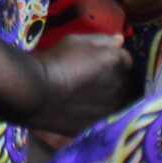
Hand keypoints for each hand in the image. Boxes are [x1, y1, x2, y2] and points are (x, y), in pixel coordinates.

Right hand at [20, 34, 136, 135]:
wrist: (36, 92)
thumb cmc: (54, 60)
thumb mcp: (75, 41)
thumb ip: (101, 40)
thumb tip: (120, 39)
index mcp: (115, 60)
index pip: (125, 60)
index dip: (113, 60)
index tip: (100, 63)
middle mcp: (120, 83)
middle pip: (125, 81)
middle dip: (114, 78)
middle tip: (94, 80)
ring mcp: (113, 106)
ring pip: (119, 100)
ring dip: (110, 96)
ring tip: (89, 96)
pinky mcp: (103, 123)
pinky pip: (109, 115)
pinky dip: (102, 112)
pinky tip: (86, 110)